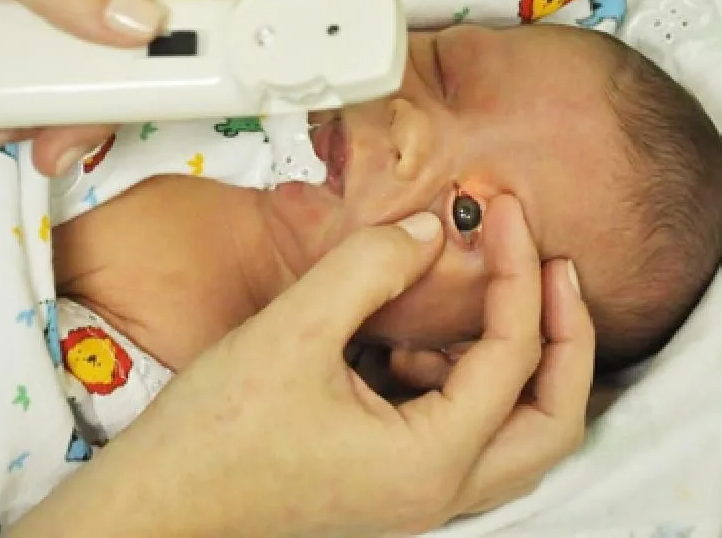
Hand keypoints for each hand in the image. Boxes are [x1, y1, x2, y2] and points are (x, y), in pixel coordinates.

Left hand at [0, 0, 256, 174]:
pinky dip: (30, 98)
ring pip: (100, 52)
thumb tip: (143, 31)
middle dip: (128, 80)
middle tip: (84, 130)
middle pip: (156, 14)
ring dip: (72, 103)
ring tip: (26, 138)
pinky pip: (49, 62)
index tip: (201, 64)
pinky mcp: (17, 8)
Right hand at [10, 196, 593, 536]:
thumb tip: (433, 230)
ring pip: (515, 435)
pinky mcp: (388, 483)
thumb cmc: (213, 436)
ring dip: (514, 361)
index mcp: (430, 461)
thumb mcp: (291, 332)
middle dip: (564, 336)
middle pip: (551, 421)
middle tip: (552, 268)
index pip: (512, 357)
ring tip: (472, 300)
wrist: (156, 508)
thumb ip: (370, 268)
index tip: (506, 214)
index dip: (517, 273)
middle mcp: (438, 491)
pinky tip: (409, 344)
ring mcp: (416, 495)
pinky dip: (460, 382)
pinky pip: (461, 435)